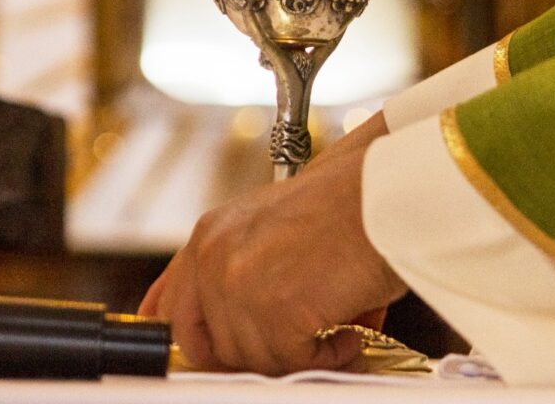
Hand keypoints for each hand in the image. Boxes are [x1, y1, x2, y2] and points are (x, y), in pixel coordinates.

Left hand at [139, 111, 406, 373]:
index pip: (170, 306)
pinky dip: (328, 357)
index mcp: (210, 236)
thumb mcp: (271, 227)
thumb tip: (241, 335)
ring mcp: (240, 284)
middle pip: (208, 344)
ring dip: (300, 357)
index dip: (190, 341)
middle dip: (251, 357)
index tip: (209, 358)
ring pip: (254, 358)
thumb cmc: (346, 205)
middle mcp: (215, 258)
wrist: (384, 193)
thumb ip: (242, 270)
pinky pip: (294, 362)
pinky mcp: (274, 310)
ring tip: (337, 333)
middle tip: (291, 352)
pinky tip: (348, 335)